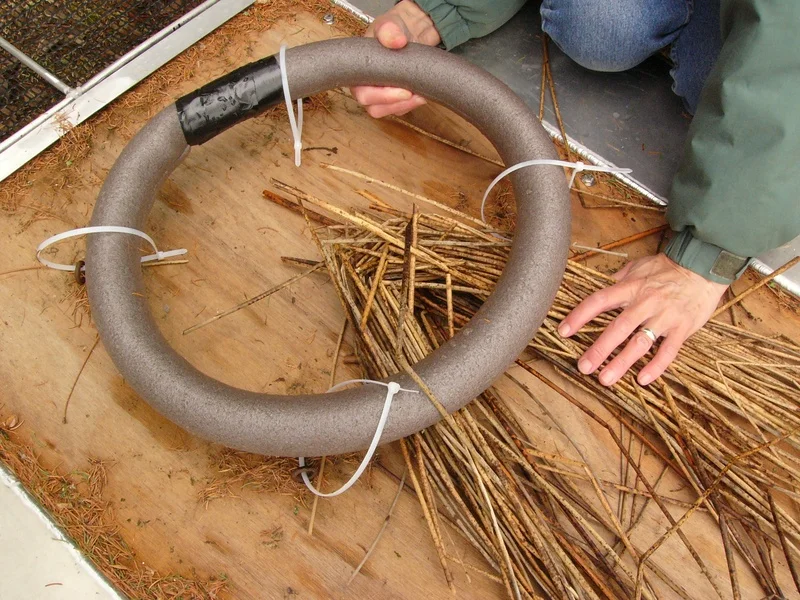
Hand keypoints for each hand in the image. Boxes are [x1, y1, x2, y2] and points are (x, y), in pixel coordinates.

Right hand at [351, 0, 439, 117]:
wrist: (409, 31)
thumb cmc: (392, 29)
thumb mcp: (388, 24)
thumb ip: (389, 30)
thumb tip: (396, 41)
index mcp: (358, 72)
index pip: (363, 94)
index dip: (382, 96)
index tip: (403, 91)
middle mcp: (366, 86)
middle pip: (375, 108)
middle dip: (396, 104)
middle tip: (413, 94)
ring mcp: (380, 94)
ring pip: (389, 111)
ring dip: (406, 106)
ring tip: (421, 94)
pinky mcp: (394, 98)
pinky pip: (401, 109)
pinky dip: (412, 104)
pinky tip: (422, 93)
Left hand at [558, 253, 727, 386]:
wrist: (705, 266)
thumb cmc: (669, 267)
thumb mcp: (640, 266)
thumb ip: (619, 278)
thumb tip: (601, 284)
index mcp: (631, 287)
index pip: (599, 301)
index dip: (579, 316)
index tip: (563, 331)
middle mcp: (645, 302)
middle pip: (618, 328)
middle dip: (599, 349)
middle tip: (583, 367)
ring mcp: (665, 316)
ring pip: (640, 343)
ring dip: (621, 363)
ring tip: (605, 379)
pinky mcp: (683, 328)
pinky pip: (669, 351)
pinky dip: (656, 367)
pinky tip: (642, 380)